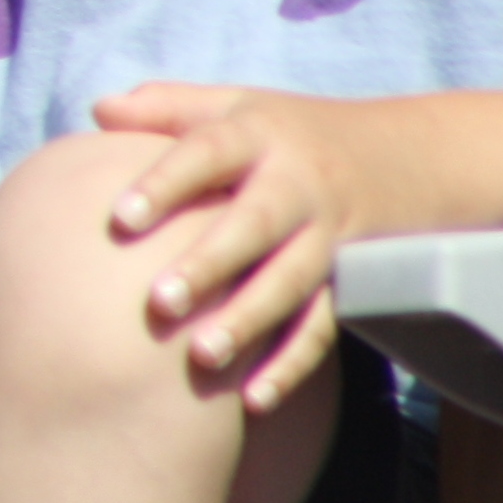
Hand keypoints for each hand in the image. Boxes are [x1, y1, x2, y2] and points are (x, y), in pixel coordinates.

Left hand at [96, 82, 422, 411]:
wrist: (404, 158)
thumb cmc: (282, 132)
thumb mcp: (231, 104)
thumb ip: (164, 106)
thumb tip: (98, 109)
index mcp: (258, 136)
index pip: (207, 153)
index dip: (165, 182)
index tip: (119, 216)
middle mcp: (297, 186)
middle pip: (252, 226)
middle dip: (208, 265)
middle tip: (157, 302)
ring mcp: (328, 238)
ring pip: (290, 283)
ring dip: (248, 322)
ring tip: (201, 357)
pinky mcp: (349, 283)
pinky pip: (322, 327)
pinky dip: (291, 365)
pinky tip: (253, 398)